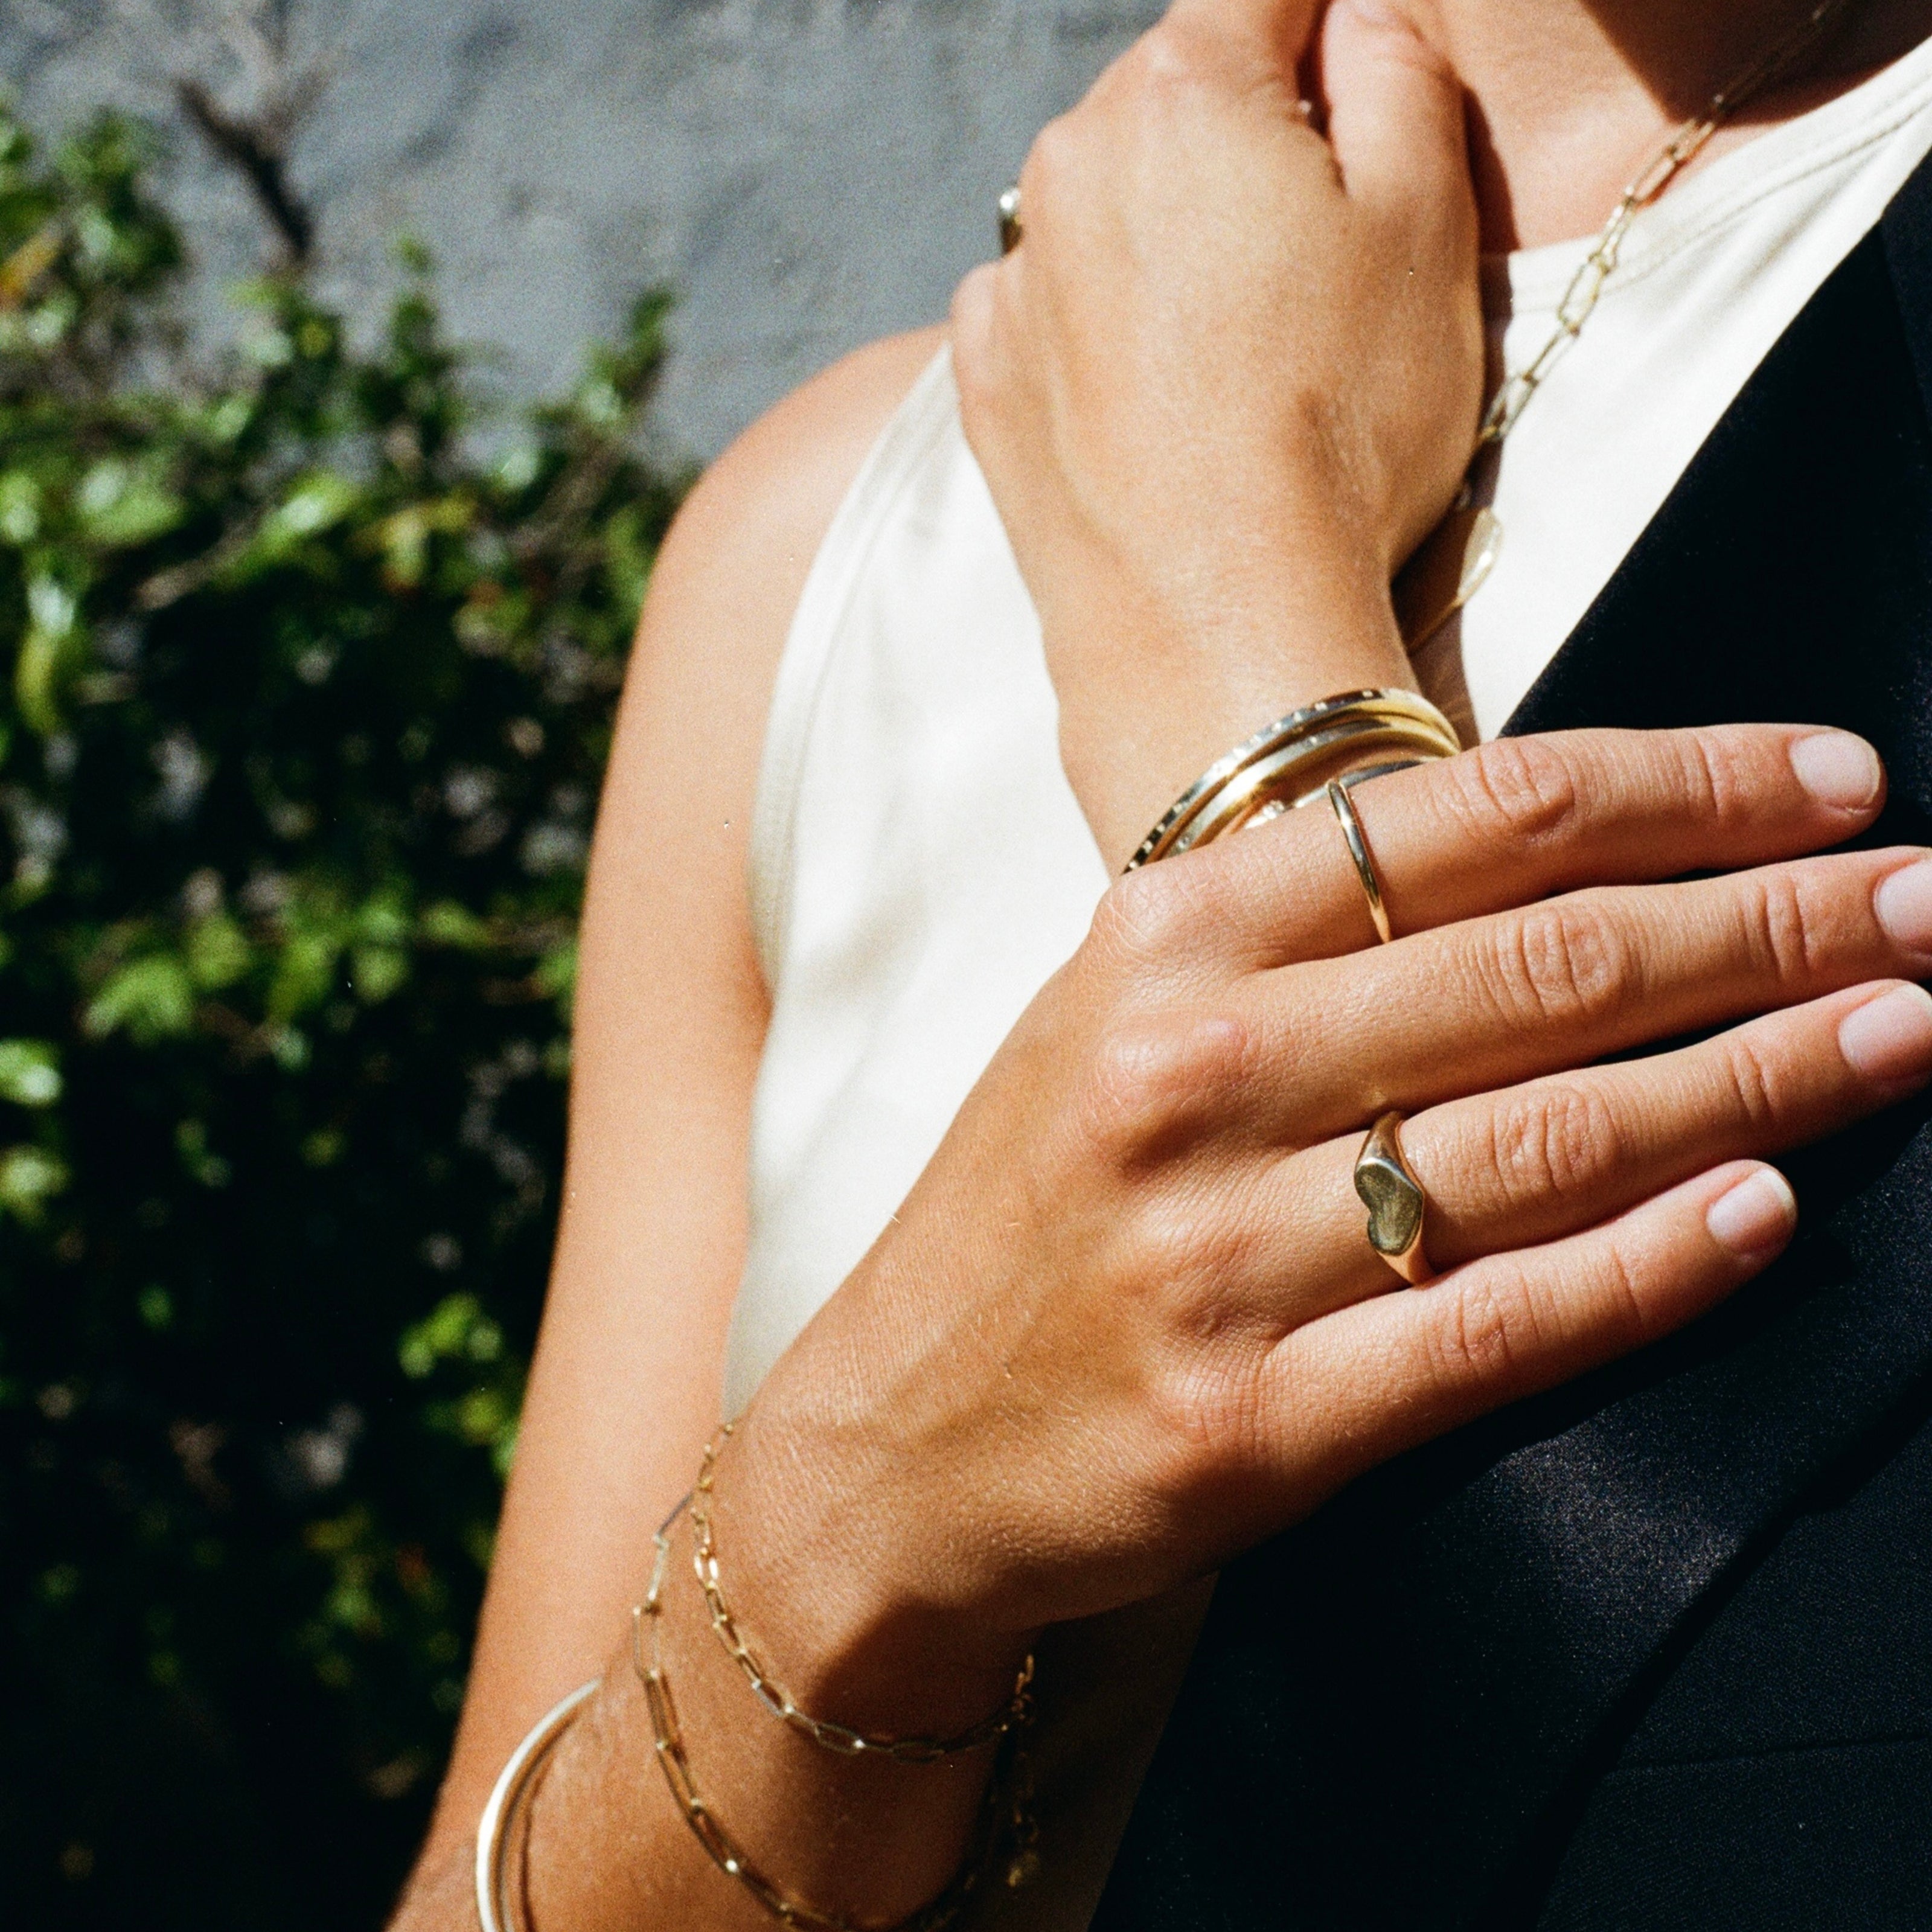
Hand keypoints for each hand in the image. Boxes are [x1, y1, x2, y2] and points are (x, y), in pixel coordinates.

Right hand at [717, 727, 1931, 1737]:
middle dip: (1766, 921)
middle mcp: (1189, 1074)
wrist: (890, 1435)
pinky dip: (1649, 1268)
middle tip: (1915, 900)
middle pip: (1539, 965)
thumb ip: (1294, 935)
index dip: (1681, 786)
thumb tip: (1550, 860)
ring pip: (1547, 1140)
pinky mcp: (1254, 1418)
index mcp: (1158, 941)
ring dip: (1755, 1081)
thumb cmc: (1030, 1205)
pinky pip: (1495, 1325)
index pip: (1467, 818)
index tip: (1831, 780)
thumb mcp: (1118, 1015)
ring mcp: (1217, 1252)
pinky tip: (1765, 1211)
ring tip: (1896, 1036)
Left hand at [951, 0, 1482, 863]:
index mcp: (1185, 91)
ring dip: (1172, 235)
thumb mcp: (1428, 223)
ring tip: (1242, 354)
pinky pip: (1051, 302)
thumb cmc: (1340, 431)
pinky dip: (1102, 322)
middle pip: (1180, 97)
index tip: (1360, 87)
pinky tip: (1162, 398)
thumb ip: (1398, 71)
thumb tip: (1356, 11)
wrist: (1213, 625)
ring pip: (1110, 201)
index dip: (1332, 29)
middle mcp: (1069, 161)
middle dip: (1252, 141)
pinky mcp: (985, 378)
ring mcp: (1013, 276)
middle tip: (1320, 261)